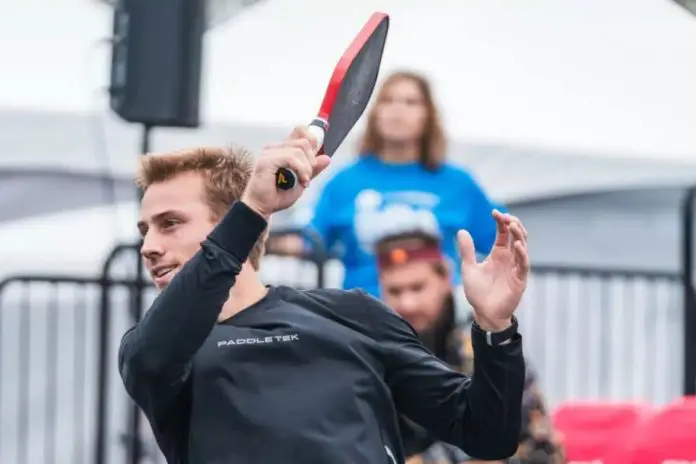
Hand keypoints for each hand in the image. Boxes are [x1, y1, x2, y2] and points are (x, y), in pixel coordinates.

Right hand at [241, 126, 330, 219]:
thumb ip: (312, 169)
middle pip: (304, 141)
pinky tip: (302, 181)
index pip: (300, 130)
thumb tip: (326, 158)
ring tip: (304, 181)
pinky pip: (291, 158)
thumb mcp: (301, 181)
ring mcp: (269, 152)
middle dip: (312, 160)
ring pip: (299, 149)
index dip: (313, 141)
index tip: (315, 160)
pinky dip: (301, 170)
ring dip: (306, 168)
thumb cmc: (276, 196)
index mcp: (281, 149)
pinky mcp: (266, 160)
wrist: (261, 208)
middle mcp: (274, 148)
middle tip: (308, 176)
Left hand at [457, 210, 528, 331]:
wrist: (484, 313)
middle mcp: (509, 258)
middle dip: (513, 223)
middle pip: (516, 235)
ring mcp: (516, 268)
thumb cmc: (478, 293)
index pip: (503, 233)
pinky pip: (524, 264)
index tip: (494, 212)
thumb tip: (461, 231)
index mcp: (498, 254)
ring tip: (512, 225)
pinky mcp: (520, 279)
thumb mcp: (469, 268)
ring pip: (523, 247)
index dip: (501, 221)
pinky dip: (521, 253)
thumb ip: (467, 250)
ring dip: (519, 235)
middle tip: (504, 216)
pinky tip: (516, 244)